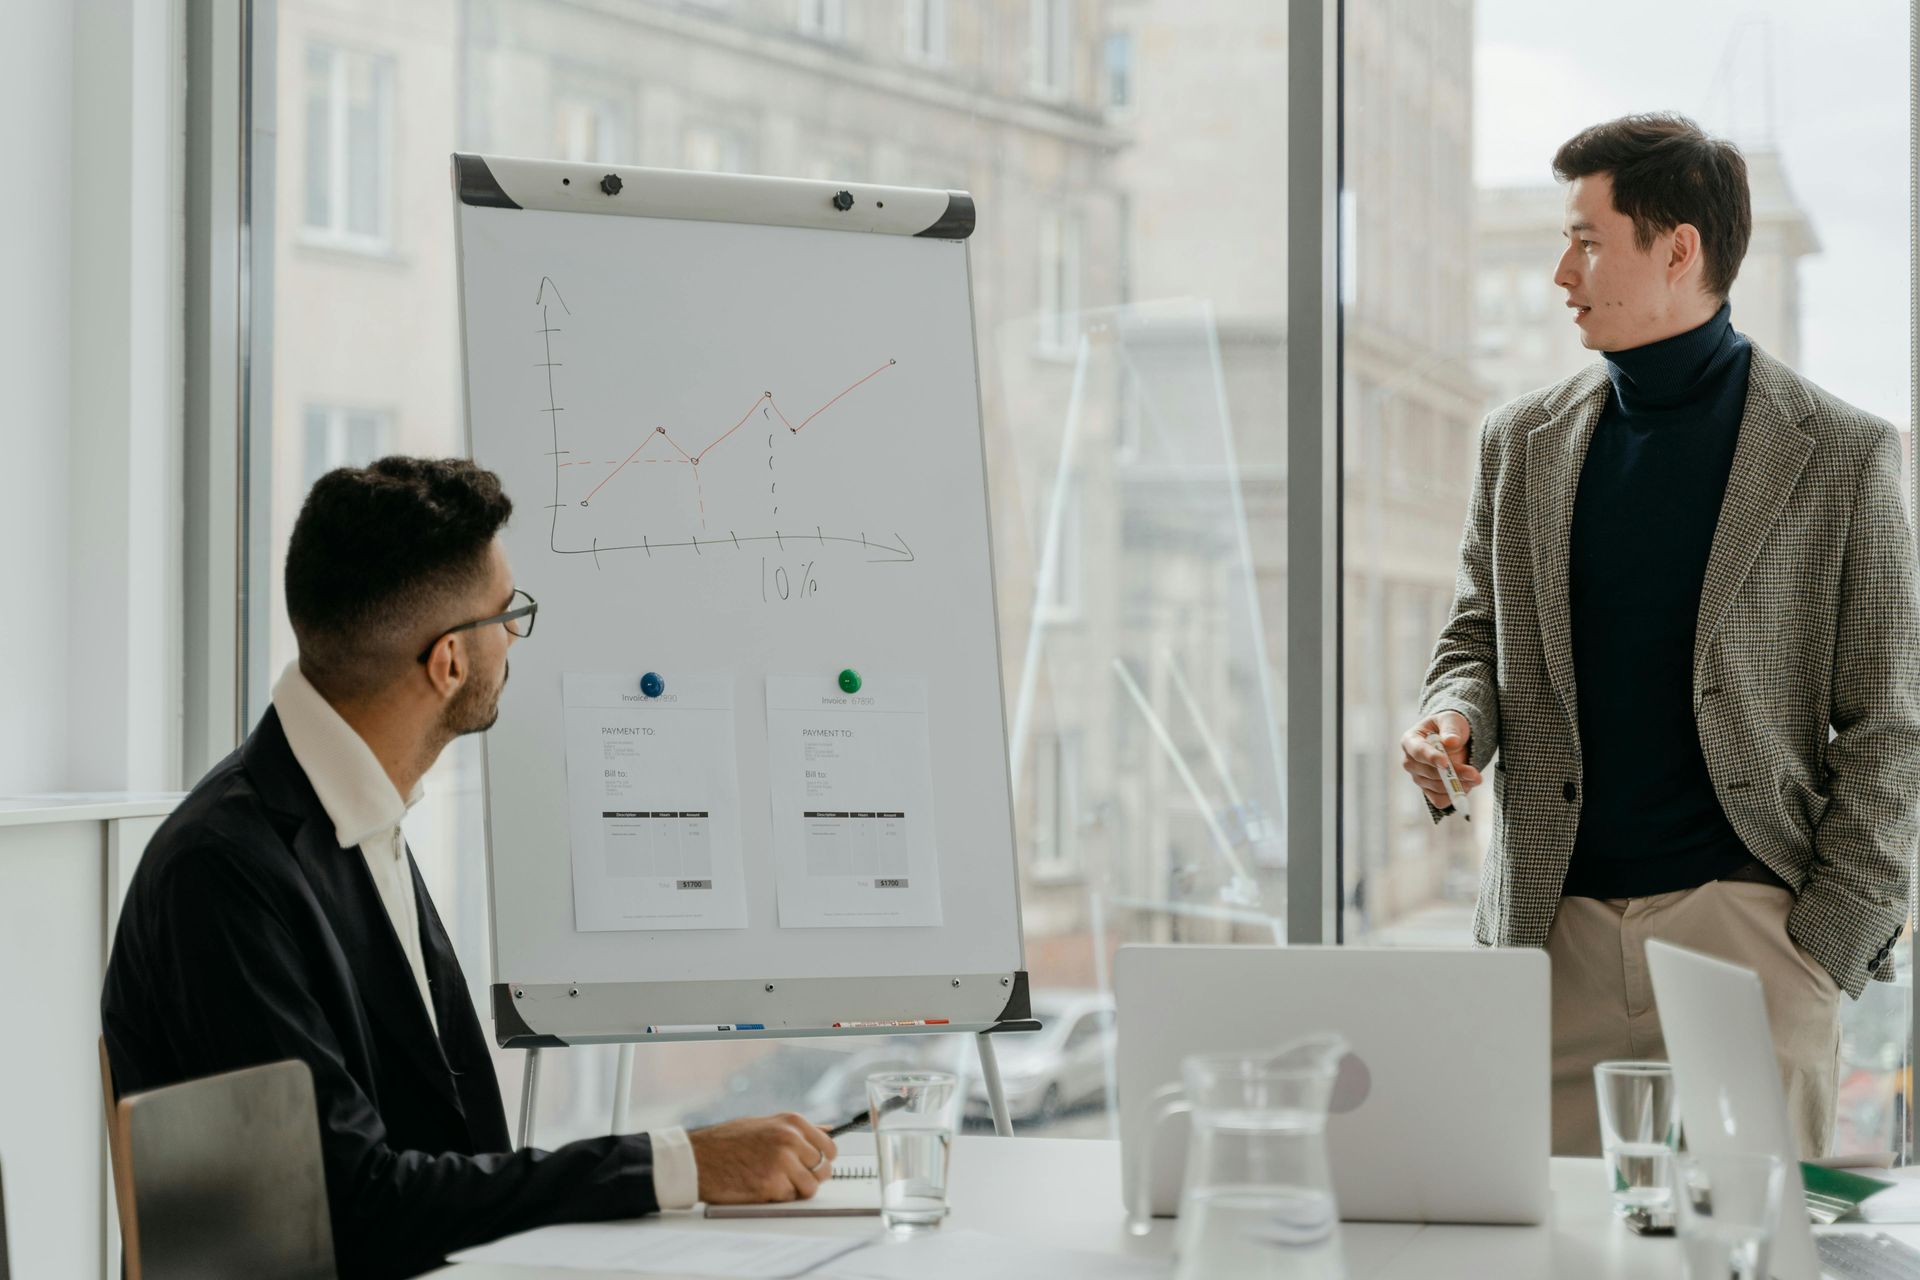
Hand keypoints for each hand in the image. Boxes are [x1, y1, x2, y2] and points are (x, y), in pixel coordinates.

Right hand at [688, 1113, 837, 1203]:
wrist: (697, 1158)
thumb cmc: (727, 1141)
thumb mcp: (765, 1124)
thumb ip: (796, 1130)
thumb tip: (828, 1132)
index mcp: (792, 1122)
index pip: (829, 1147)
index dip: (822, 1160)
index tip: (812, 1166)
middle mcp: (790, 1140)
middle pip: (823, 1169)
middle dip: (810, 1177)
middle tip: (790, 1178)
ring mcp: (782, 1163)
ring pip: (810, 1187)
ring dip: (796, 1190)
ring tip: (776, 1182)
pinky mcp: (770, 1185)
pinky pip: (789, 1198)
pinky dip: (778, 1197)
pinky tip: (760, 1186)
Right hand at [1399, 710, 1482, 810]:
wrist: (1453, 739)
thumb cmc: (1449, 726)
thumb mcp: (1451, 720)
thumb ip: (1451, 729)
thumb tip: (1451, 741)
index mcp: (1410, 740)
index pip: (1418, 751)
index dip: (1431, 758)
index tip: (1446, 763)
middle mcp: (1410, 761)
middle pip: (1428, 773)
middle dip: (1453, 774)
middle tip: (1475, 774)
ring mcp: (1418, 777)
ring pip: (1436, 787)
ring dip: (1458, 785)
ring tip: (1476, 778)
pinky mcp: (1428, 790)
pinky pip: (1439, 800)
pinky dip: (1453, 796)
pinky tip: (1466, 785)